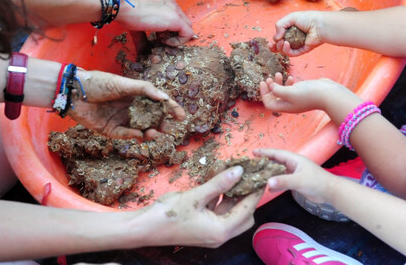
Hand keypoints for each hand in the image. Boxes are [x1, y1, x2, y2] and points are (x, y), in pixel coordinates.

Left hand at [68, 70, 184, 138]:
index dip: (170, 109)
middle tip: (167, 128)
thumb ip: (145, 90)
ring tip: (154, 133)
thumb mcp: (124, 83)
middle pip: (151, 118)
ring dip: (149, 132)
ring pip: (140, 129)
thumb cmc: (99, 82)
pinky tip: (140, 135)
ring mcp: (121, 119)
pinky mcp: (110, 130)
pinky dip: (134, 136)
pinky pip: (125, 135)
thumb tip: (165, 97)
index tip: (181, 116)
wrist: (74, 92)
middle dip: (161, 123)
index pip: (157, 102)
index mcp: (135, 94)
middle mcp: (130, 107)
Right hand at [116, 0, 194, 45]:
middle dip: (174, 32)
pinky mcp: (175, 19)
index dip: (169, 28)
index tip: (158, 35)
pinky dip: (179, 41)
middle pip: (183, 20)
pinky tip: (165, 41)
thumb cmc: (126, 11)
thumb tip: (141, 50)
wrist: (122, 6)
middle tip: (160, 38)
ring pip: (187, 26)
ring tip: (161, 38)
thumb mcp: (138, 23)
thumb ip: (144, 36)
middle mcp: (171, 2)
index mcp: (163, 0)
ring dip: (176, 36)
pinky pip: (187, 33)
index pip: (175, 15)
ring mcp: (174, 9)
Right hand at [145, 166, 261, 247]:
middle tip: (249, 176)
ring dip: (235, 197)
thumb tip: (239, 170)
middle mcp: (219, 235)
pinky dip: (222, 200)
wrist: (144, 228)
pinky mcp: (203, 227)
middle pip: (244, 216)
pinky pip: (219, 213)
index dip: (255, 192)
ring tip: (236, 176)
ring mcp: (211, 232)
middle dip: (248, 197)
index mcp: (221, 231)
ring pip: (232, 214)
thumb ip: (219, 184)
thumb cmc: (169, 214)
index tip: (260, 176)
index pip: (247, 209)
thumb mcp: (196, 196)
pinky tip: (219, 183)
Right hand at [254, 148, 335, 204]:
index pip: (276, 154)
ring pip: (278, 172)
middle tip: (252, 165)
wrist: (330, 192)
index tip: (253, 152)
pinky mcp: (296, 182)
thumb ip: (283, 181)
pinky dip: (275, 183)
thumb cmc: (316, 182)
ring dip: (269, 174)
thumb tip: (267, 183)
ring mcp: (294, 173)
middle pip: (275, 162)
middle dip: (264, 162)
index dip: (265, 152)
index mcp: (294, 159)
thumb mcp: (299, 180)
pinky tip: (268, 188)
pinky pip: (282, 181)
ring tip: (257, 176)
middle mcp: (293, 165)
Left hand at [260, 74, 323, 113]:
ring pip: (283, 91)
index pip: (269, 104)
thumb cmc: (309, 94)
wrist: (329, 94)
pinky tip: (291, 77)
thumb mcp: (290, 92)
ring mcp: (297, 98)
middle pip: (275, 98)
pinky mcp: (303, 92)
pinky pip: (292, 88)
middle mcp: (290, 104)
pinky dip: (289, 82)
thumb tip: (270, 87)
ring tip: (279, 74)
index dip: (263, 94)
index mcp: (285, 107)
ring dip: (279, 83)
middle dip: (270, 87)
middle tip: (269, 78)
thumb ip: (278, 90)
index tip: (263, 82)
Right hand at [269, 11, 323, 55]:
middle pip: (279, 46)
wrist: (319, 25)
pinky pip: (292, 54)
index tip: (272, 40)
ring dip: (280, 47)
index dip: (274, 40)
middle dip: (273, 47)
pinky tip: (286, 44)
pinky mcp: (302, 51)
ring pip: (284, 51)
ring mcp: (297, 45)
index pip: (279, 37)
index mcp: (290, 30)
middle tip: (271, 45)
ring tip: (282, 42)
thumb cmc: (307, 18)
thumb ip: (279, 25)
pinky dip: (287, 50)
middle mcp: (293, 38)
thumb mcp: (290, 17)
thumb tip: (276, 38)